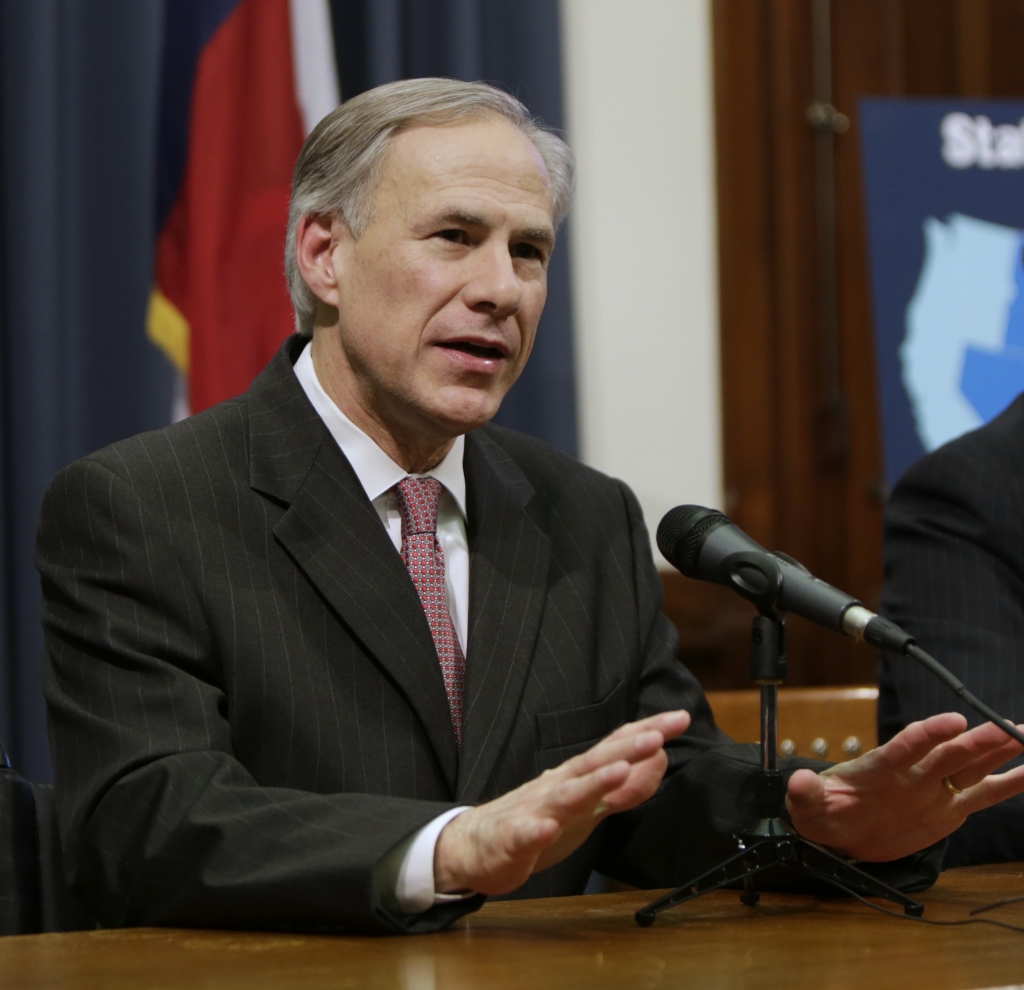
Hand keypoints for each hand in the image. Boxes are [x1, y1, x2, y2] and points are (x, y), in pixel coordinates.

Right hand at [433, 709, 689, 895]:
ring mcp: (535, 810)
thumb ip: (626, 788)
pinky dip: (536, 831)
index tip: (680, 718)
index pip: (616, 748)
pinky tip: (547, 829)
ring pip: (566, 795)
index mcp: (577, 776)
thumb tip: (661, 759)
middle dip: (626, 749)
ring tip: (617, 771)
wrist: (475, 845)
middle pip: (595, 764)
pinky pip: (525, 836)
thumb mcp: (589, 805)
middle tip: (656, 736)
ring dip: (592, 782)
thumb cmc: (537, 819)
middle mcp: (558, 785)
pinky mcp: (513, 840)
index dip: (647, 734)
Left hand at [786, 712, 1023, 860]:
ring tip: (1023, 735)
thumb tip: (798, 782)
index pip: (908, 745)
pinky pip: (980, 796)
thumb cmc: (825, 811)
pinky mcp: (947, 811)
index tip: (953, 721)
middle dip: (978, 742)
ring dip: (997, 752)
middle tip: (1009, 728)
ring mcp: (933, 790)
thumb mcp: (809, 806)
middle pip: (949, 754)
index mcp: (882, 766)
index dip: (929, 732)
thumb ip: (806, 794)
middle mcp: (913, 774)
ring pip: (970, 768)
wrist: (839, 832)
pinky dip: (1006, 785)